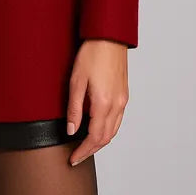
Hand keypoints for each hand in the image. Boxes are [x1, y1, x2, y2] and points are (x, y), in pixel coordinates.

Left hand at [66, 38, 128, 165]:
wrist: (109, 36)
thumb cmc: (92, 53)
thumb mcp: (76, 80)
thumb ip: (74, 108)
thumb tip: (71, 130)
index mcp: (104, 103)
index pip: (94, 137)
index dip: (83, 151)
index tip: (73, 158)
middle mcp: (117, 105)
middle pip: (105, 138)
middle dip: (90, 150)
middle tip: (77, 156)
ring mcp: (123, 100)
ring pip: (113, 131)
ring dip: (100, 142)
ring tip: (85, 146)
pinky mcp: (124, 94)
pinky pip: (118, 120)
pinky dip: (108, 130)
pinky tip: (98, 128)